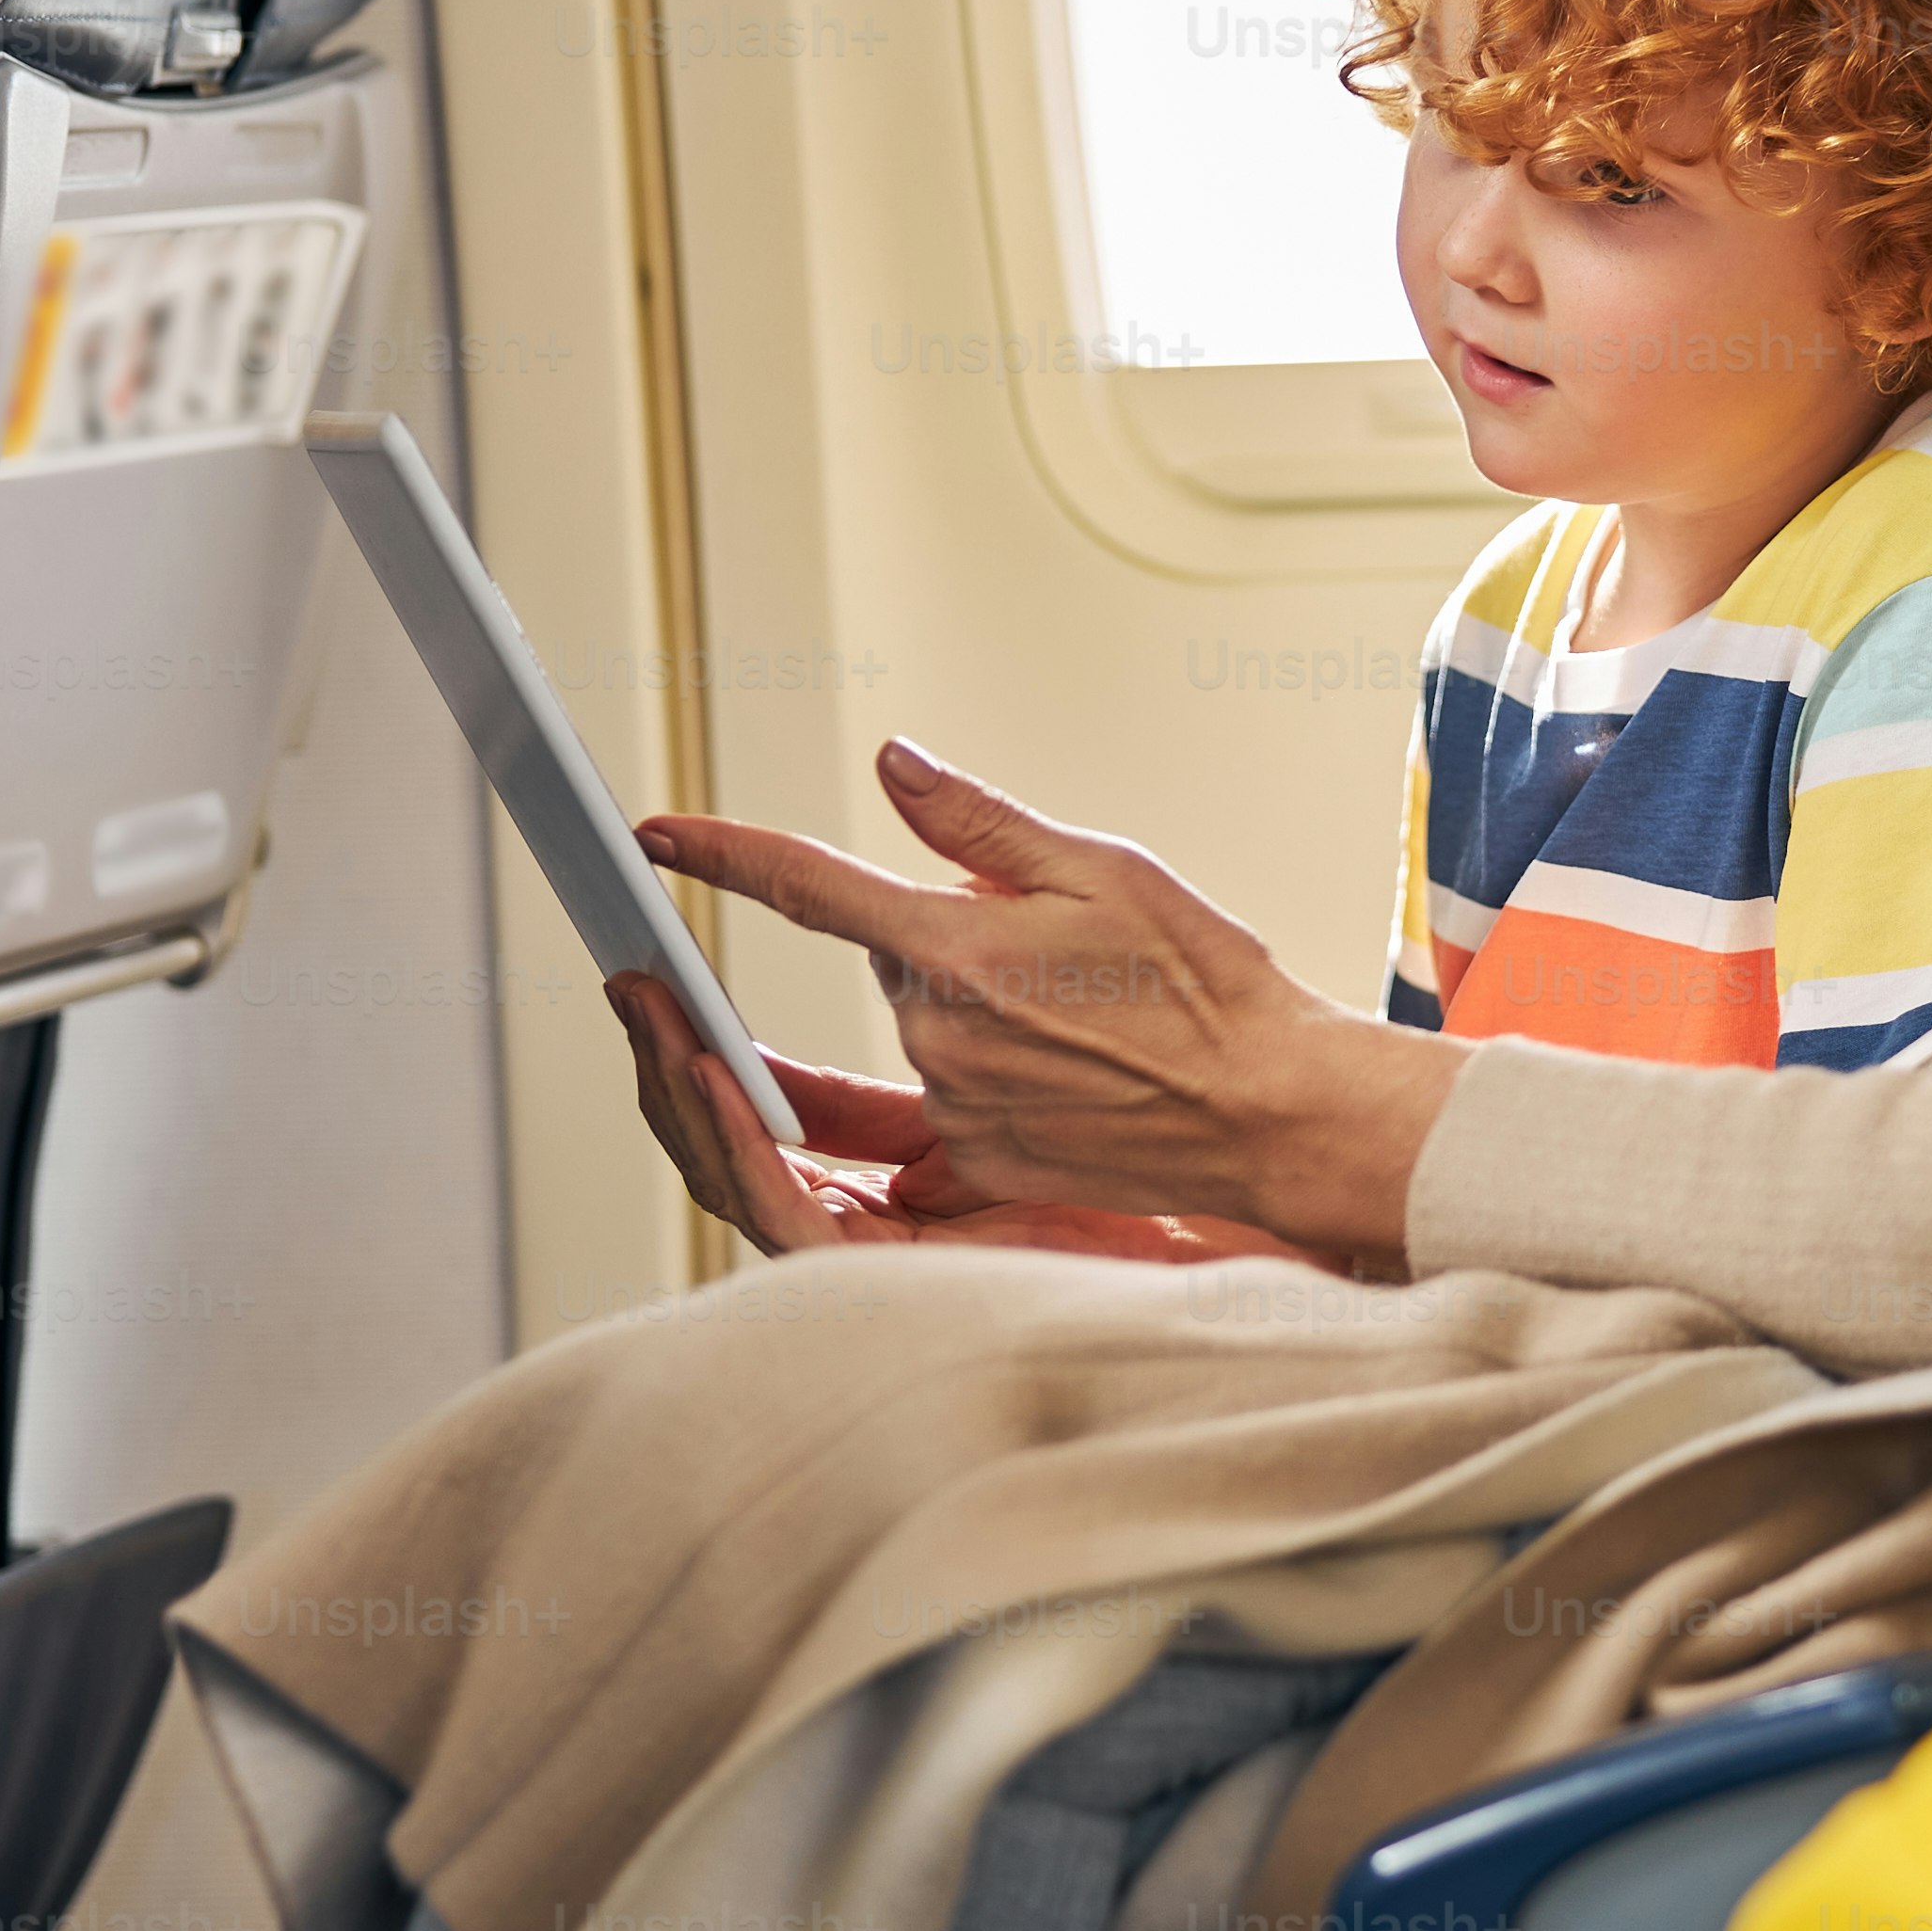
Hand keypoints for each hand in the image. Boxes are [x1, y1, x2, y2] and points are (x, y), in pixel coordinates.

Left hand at [640, 740, 1463, 1266]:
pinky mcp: (982, 1166)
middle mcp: (937, 1033)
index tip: (658, 836)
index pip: (807, 887)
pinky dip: (994, 1072)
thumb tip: (895, 764)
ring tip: (1088, 1013)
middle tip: (1056, 945)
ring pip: (920, 1034)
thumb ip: (979, 822)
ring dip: (975, 1007)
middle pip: (888, 962)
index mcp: (957, 947)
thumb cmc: (1211, 985)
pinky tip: (1076, 1068)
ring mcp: (955, 1107)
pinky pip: (947, 1105)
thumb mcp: (1105, 868)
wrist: (1273, 1114)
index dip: (721, 853)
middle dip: (944, 936)